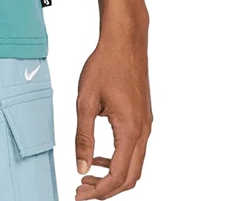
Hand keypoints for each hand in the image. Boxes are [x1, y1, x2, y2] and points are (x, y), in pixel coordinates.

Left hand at [74, 25, 152, 198]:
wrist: (125, 40)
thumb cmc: (105, 65)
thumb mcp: (85, 101)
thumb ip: (83, 137)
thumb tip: (81, 167)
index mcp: (130, 129)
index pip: (118, 175)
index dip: (99, 191)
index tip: (80, 195)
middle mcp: (143, 130)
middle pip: (131, 176)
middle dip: (107, 190)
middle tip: (82, 191)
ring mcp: (146, 124)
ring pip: (134, 164)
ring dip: (113, 176)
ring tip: (88, 176)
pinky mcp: (143, 117)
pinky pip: (135, 149)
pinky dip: (119, 160)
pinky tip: (100, 155)